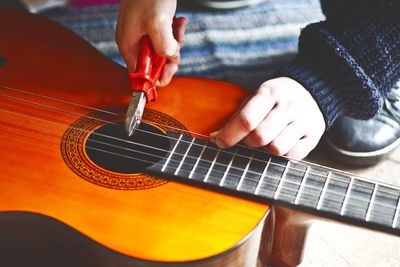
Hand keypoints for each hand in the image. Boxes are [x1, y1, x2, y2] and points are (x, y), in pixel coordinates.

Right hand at [116, 0, 186, 85]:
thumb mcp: (158, 23)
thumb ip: (163, 47)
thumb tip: (169, 59)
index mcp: (129, 45)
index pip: (140, 74)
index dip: (156, 77)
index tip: (169, 69)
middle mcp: (134, 42)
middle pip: (154, 64)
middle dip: (169, 57)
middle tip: (177, 44)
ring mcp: (143, 33)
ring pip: (163, 51)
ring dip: (175, 42)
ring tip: (177, 27)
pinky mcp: (152, 26)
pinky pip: (166, 38)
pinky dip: (175, 32)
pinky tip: (179, 21)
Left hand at [210, 77, 325, 158]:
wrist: (311, 90)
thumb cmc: (275, 99)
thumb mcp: (255, 99)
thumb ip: (236, 118)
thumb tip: (216, 138)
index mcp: (270, 93)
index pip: (246, 119)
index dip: (230, 135)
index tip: (220, 143)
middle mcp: (289, 105)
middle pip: (260, 137)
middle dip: (248, 143)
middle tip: (249, 139)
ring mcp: (304, 120)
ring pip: (276, 148)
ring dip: (266, 150)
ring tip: (267, 140)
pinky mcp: (314, 135)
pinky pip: (292, 156)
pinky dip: (282, 155)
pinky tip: (282, 143)